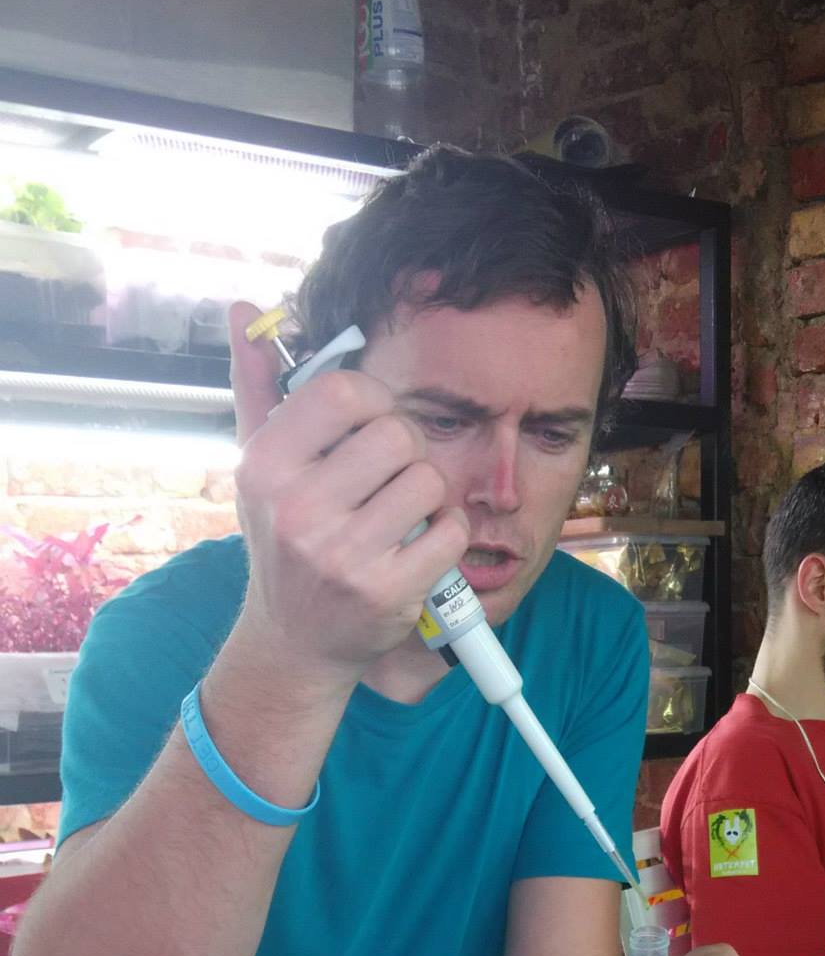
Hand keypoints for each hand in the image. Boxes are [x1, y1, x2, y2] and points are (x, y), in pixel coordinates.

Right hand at [228, 309, 468, 688]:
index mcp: (266, 467)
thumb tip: (244, 312)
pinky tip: (419, 548)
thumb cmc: (283, 545)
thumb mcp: (259, 470)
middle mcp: (298, 510)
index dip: (373, 401)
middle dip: (407, 453)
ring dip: (428, 496)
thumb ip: (257, 389)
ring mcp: (343, 555)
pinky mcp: (387, 592)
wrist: (294, 643)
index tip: (371, 427)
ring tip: (402, 517)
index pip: (343, 392)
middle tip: (391, 480)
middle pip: (398, 433)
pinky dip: (446, 535)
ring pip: (429, 480)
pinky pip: (449, 531)